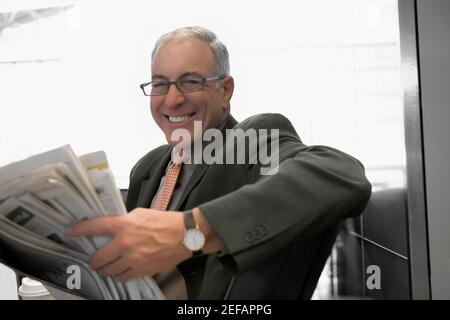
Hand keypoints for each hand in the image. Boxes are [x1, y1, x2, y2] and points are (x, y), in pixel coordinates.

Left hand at [66, 208, 191, 281]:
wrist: (184, 235)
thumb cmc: (165, 222)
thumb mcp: (141, 214)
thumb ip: (124, 221)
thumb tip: (113, 227)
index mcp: (124, 225)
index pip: (95, 227)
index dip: (80, 230)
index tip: (70, 231)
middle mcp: (125, 243)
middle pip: (98, 258)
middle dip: (95, 261)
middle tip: (96, 260)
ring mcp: (133, 259)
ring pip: (109, 271)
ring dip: (107, 270)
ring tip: (109, 267)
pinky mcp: (141, 270)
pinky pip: (123, 277)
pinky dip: (121, 275)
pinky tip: (124, 270)